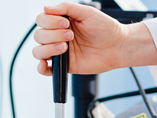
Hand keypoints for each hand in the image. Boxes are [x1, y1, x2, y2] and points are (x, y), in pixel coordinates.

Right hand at [33, 2, 156, 75]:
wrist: (117, 46)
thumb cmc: (105, 28)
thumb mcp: (86, 12)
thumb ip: (66, 8)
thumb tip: (46, 7)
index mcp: (61, 22)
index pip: (41, 20)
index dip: (49, 21)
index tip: (65, 23)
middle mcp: (57, 36)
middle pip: (38, 35)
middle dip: (52, 35)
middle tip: (71, 35)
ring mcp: (60, 52)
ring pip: (38, 51)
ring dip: (48, 49)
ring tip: (66, 47)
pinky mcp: (65, 66)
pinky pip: (45, 70)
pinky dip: (41, 67)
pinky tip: (46, 63)